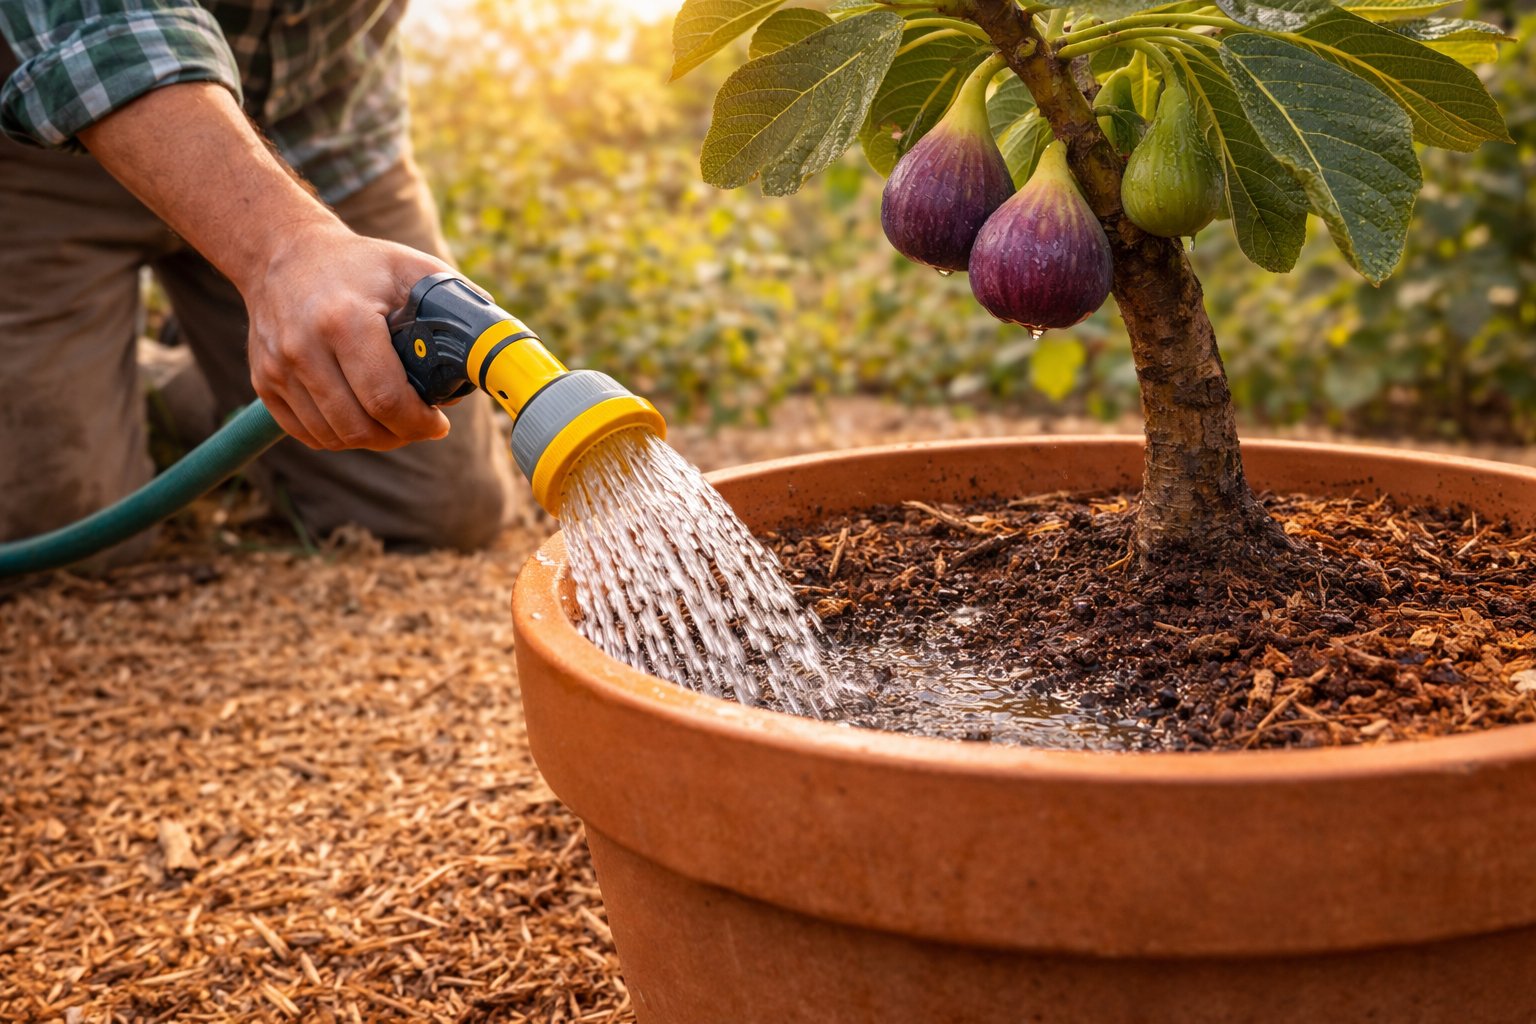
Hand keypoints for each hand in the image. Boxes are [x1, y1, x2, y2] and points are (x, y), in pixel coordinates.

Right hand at [241, 222, 454, 450]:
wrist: (284, 252)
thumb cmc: (359, 264)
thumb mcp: (411, 269)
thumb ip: (455, 305)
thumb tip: (488, 349)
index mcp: (344, 320)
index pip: (385, 399)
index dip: (419, 423)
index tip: (438, 423)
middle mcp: (302, 347)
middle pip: (359, 427)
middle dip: (400, 435)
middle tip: (418, 425)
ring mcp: (277, 367)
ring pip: (333, 437)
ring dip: (371, 439)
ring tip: (392, 421)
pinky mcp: (263, 381)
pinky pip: (306, 433)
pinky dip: (337, 436)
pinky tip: (359, 416)